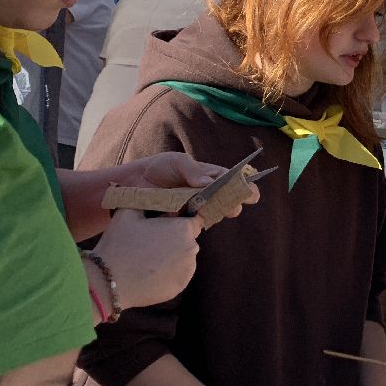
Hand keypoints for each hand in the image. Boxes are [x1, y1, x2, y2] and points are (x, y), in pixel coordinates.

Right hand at [92, 209, 202, 309]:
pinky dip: (169, 272)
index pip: (194, 220)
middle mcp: (191, 249)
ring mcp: (187, 270)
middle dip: (174, 238)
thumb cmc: (119, 244)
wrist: (110, 281)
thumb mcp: (128, 212)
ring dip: (172, 256)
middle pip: (188, 239)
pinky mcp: (180, 286)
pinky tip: (149, 271)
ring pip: (184, 257)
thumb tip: (152, 196)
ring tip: (148, 258)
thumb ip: (147, 200)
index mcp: (183, 228)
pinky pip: (178, 275)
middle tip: (151, 241)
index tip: (166, 223)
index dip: (180, 220)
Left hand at [120, 152, 259, 218]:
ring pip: (212, 213)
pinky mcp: (182, 220)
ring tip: (218, 212)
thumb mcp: (176, 161)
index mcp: (207, 175)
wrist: (133, 184)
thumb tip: (207, 184)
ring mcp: (194, 207)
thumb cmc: (158, 168)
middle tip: (234, 207)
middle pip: (225, 200)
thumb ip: (193, 170)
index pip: (230, 180)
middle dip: (233, 204)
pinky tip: (198, 218)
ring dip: (217, 213)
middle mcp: (204, 193)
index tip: (253, 194)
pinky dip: (198, 222)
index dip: (243, 187)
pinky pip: (195, 223)